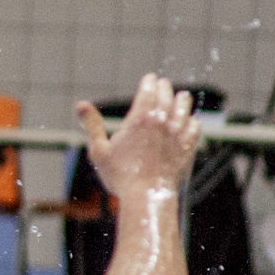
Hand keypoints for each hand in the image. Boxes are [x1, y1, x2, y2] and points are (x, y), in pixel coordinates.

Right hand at [77, 74, 199, 197]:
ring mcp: (176, 136)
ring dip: (182, 101)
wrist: (147, 196)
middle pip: (167, 98)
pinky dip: (192, 123)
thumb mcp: (99, 149)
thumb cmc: (120, 175)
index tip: (151, 77)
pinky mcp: (186, 150)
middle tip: (164, 84)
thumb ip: (92, 124)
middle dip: (165, 89)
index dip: (149, 82)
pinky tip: (191, 122)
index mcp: (140, 119)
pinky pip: (194, 131)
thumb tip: (80, 104)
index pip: (148, 91)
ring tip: (183, 96)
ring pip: (183, 111)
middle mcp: (161, 123)